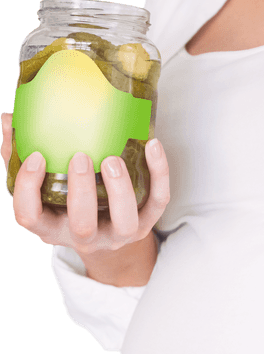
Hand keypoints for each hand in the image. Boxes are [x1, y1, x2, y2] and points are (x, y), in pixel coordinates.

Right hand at [1, 111, 169, 253]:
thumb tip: (8, 118)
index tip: (37, 156)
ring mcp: (116, 234)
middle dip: (82, 192)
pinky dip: (158, 174)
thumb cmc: (65, 200)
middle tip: (81, 156)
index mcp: (51, 225)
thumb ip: (20, 154)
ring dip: (120, 190)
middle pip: (82, 226)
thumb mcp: (41, 185)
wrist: (105, 230)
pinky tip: (152, 145)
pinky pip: (157, 202)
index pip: (30, 217)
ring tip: (112, 158)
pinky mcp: (145, 223)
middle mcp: (83, 236)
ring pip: (124, 224)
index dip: (29, 190)